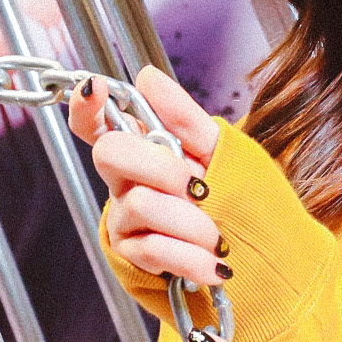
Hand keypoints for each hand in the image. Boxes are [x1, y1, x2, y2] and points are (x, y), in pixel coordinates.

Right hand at [68, 65, 224, 284]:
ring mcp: (125, 219)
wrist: (254, 255)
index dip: (87, 105)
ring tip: (217, 237)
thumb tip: (146, 76)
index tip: (93, 87)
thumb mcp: (219, 153)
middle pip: (109, 153)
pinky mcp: (131, 257)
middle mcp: (126, 181)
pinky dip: (191, 257)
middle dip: (161, 167)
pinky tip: (213, 265)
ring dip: (191, 223)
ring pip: (140, 203)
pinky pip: (152, 248)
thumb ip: (183, 117)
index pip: (99, 123)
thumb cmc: (232, 199)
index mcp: (143, 150)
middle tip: (199, 187)